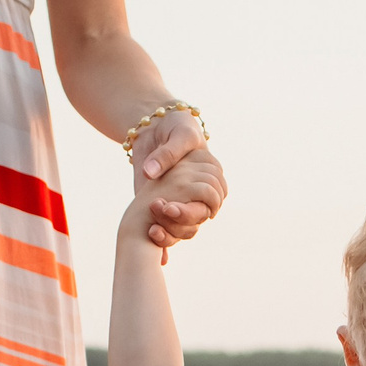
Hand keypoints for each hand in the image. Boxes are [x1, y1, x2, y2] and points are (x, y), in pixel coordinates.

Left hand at [129, 109, 225, 246]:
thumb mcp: (178, 135)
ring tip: (154, 228)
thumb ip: (167, 153)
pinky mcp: (162, 208)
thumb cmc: (177, 127)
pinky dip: (162, 238)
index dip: (204, 203)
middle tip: (166, 208)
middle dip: (184, 217)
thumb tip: (150, 172)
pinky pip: (166, 230)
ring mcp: (180, 203)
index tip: (187, 197)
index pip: (215, 199)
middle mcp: (199, 195)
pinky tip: (153, 239)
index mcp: (212, 179)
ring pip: (184, 229)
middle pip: (199, 217)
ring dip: (171, 231)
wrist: (155, 128)